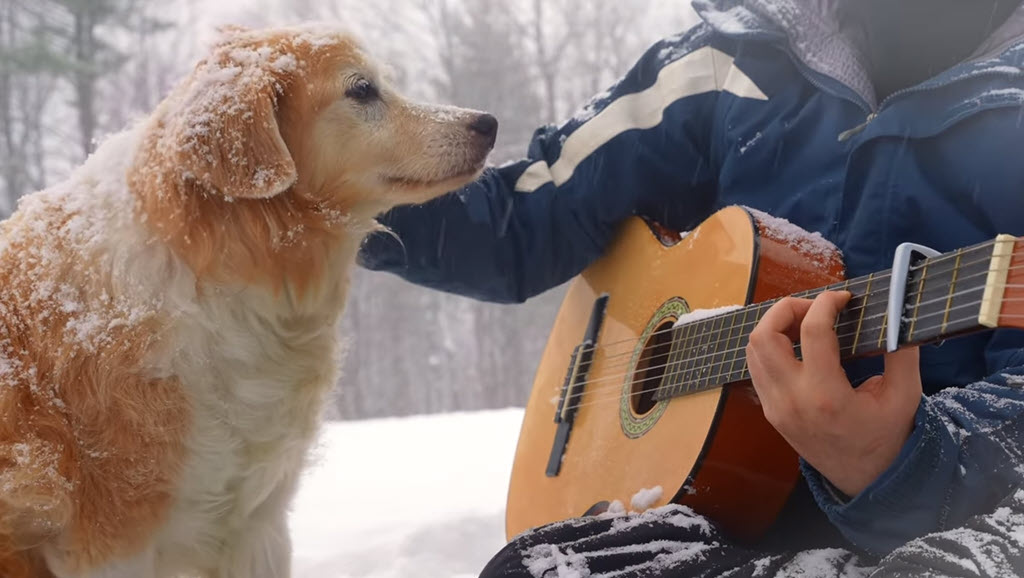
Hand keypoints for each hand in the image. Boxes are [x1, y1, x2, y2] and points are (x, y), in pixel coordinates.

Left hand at [745, 291, 922, 496]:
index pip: (813, 331)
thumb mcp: (905, 396)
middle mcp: (792, 400)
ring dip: (775, 326)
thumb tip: (897, 311)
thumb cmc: (886, 437)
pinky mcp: (769, 410)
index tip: (843, 298)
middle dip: (786, 309)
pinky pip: (756, 367)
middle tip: (815, 307)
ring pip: (753, 349)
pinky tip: (797, 344)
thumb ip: (902, 352)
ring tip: (806, 322)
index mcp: (826, 396)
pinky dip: (770, 347)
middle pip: (764, 335)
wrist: (865, 480)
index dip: (826, 303)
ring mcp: (775, 406)